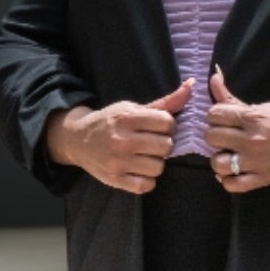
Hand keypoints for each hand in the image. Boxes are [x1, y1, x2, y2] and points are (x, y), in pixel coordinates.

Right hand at [46, 79, 193, 193]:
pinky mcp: (114, 179)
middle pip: (166, 146)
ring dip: (156, 163)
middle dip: (163, 144)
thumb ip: (165, 102)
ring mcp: (117, 162)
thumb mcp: (134, 108)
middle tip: (153, 143)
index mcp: (126, 118)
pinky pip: (146, 185)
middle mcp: (121, 140)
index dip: (168, 125)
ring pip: (159, 167)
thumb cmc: (111, 121)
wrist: (77, 139)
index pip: (166, 123)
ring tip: (146, 156)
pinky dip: (147, 180)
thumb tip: (192, 85)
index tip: (159, 127)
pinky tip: (140, 170)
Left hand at [207, 66, 269, 193]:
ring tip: (230, 155)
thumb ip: (233, 97)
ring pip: (217, 163)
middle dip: (217, 135)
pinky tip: (235, 172)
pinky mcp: (262, 179)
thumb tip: (213, 77)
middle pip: (211, 137)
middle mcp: (252, 140)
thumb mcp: (263, 107)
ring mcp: (256, 162)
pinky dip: (229, 179)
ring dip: (220, 159)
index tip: (225, 119)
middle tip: (228, 136)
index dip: (217, 116)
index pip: (214, 114)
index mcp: (253, 117)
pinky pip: (232, 185)